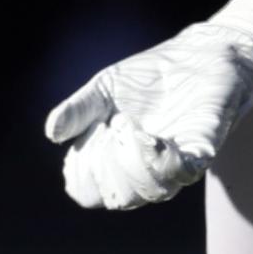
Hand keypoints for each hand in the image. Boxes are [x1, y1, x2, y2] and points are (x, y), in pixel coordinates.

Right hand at [43, 0, 252, 209]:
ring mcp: (174, 163)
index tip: (88, 137)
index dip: (82, 176)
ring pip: (152, 192)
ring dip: (134, 163)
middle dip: (108, 166)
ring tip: (130, 124)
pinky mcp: (201, 150)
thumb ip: (79, 109)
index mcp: (115, 160)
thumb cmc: (151, 76)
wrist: (201, 54)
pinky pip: (184, 173)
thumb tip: (51, 133)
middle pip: (119, 199)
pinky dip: (165, 161)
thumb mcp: (105, 87)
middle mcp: (145, 171)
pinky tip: (155, 137)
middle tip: (115, 124)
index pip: (89, 193)